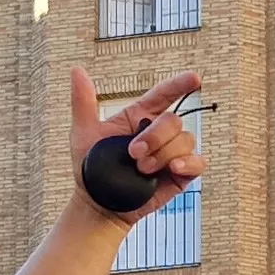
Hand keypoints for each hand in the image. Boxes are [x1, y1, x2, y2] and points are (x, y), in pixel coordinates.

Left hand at [71, 68, 204, 221]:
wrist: (99, 204)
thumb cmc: (91, 169)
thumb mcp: (83, 132)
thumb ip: (83, 101)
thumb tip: (77, 70)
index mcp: (141, 117)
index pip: (164, 95)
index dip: (180, 84)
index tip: (194, 78)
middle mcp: (160, 133)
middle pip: (174, 120)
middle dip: (155, 137)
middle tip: (133, 154)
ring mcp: (173, 153)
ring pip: (185, 140)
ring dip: (163, 154)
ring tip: (142, 169)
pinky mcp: (181, 174)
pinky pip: (197, 162)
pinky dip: (188, 163)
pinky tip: (172, 167)